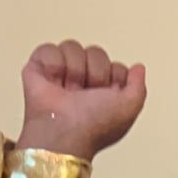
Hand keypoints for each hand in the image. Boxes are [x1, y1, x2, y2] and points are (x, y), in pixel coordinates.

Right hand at [16, 40, 146, 161]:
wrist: (64, 130)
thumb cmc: (95, 125)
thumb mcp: (130, 108)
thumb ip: (139, 87)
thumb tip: (138, 67)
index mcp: (105, 93)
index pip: (116, 66)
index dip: (114, 77)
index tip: (109, 95)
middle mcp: (84, 82)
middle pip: (96, 52)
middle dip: (95, 72)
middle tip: (86, 94)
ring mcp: (61, 74)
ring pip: (73, 47)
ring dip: (74, 69)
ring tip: (68, 91)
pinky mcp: (38, 68)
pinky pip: (49, 48)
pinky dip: (52, 64)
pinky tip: (53, 82)